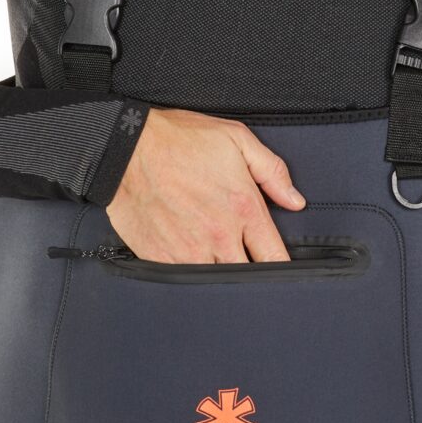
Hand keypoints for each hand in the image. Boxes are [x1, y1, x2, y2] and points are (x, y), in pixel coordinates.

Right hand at [106, 107, 305, 262]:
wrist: (126, 147)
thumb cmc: (179, 139)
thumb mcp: (236, 139)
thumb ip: (272, 171)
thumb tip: (295, 201)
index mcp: (243, 208)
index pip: (275, 257)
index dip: (283, 268)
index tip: (280, 267)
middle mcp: (219, 235)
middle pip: (249, 276)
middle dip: (252, 275)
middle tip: (249, 267)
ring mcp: (188, 251)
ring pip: (217, 283)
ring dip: (222, 278)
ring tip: (220, 266)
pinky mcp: (160, 258)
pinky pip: (184, 282)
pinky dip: (192, 279)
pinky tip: (192, 265)